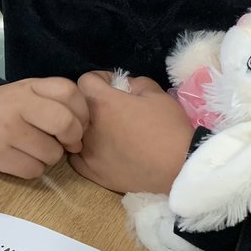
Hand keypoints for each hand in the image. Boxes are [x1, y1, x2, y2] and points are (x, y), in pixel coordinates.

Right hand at [0, 78, 89, 177]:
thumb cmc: (4, 109)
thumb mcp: (27, 92)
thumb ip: (56, 101)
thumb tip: (84, 131)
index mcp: (29, 87)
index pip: (69, 92)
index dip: (82, 112)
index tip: (77, 123)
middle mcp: (18, 105)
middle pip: (65, 123)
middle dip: (72, 139)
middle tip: (66, 143)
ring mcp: (7, 131)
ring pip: (52, 154)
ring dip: (50, 157)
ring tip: (35, 150)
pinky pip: (34, 171)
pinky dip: (33, 169)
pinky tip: (22, 159)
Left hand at [69, 71, 194, 193]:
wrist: (178, 168)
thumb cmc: (169, 127)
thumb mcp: (156, 93)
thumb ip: (134, 83)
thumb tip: (123, 86)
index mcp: (102, 103)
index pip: (84, 81)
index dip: (100, 79)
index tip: (113, 85)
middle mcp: (87, 126)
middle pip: (75, 107)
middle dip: (91, 103)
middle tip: (110, 108)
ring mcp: (86, 152)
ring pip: (72, 132)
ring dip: (86, 127)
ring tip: (105, 131)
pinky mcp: (90, 172)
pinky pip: (75, 157)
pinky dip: (84, 151)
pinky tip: (101, 151)